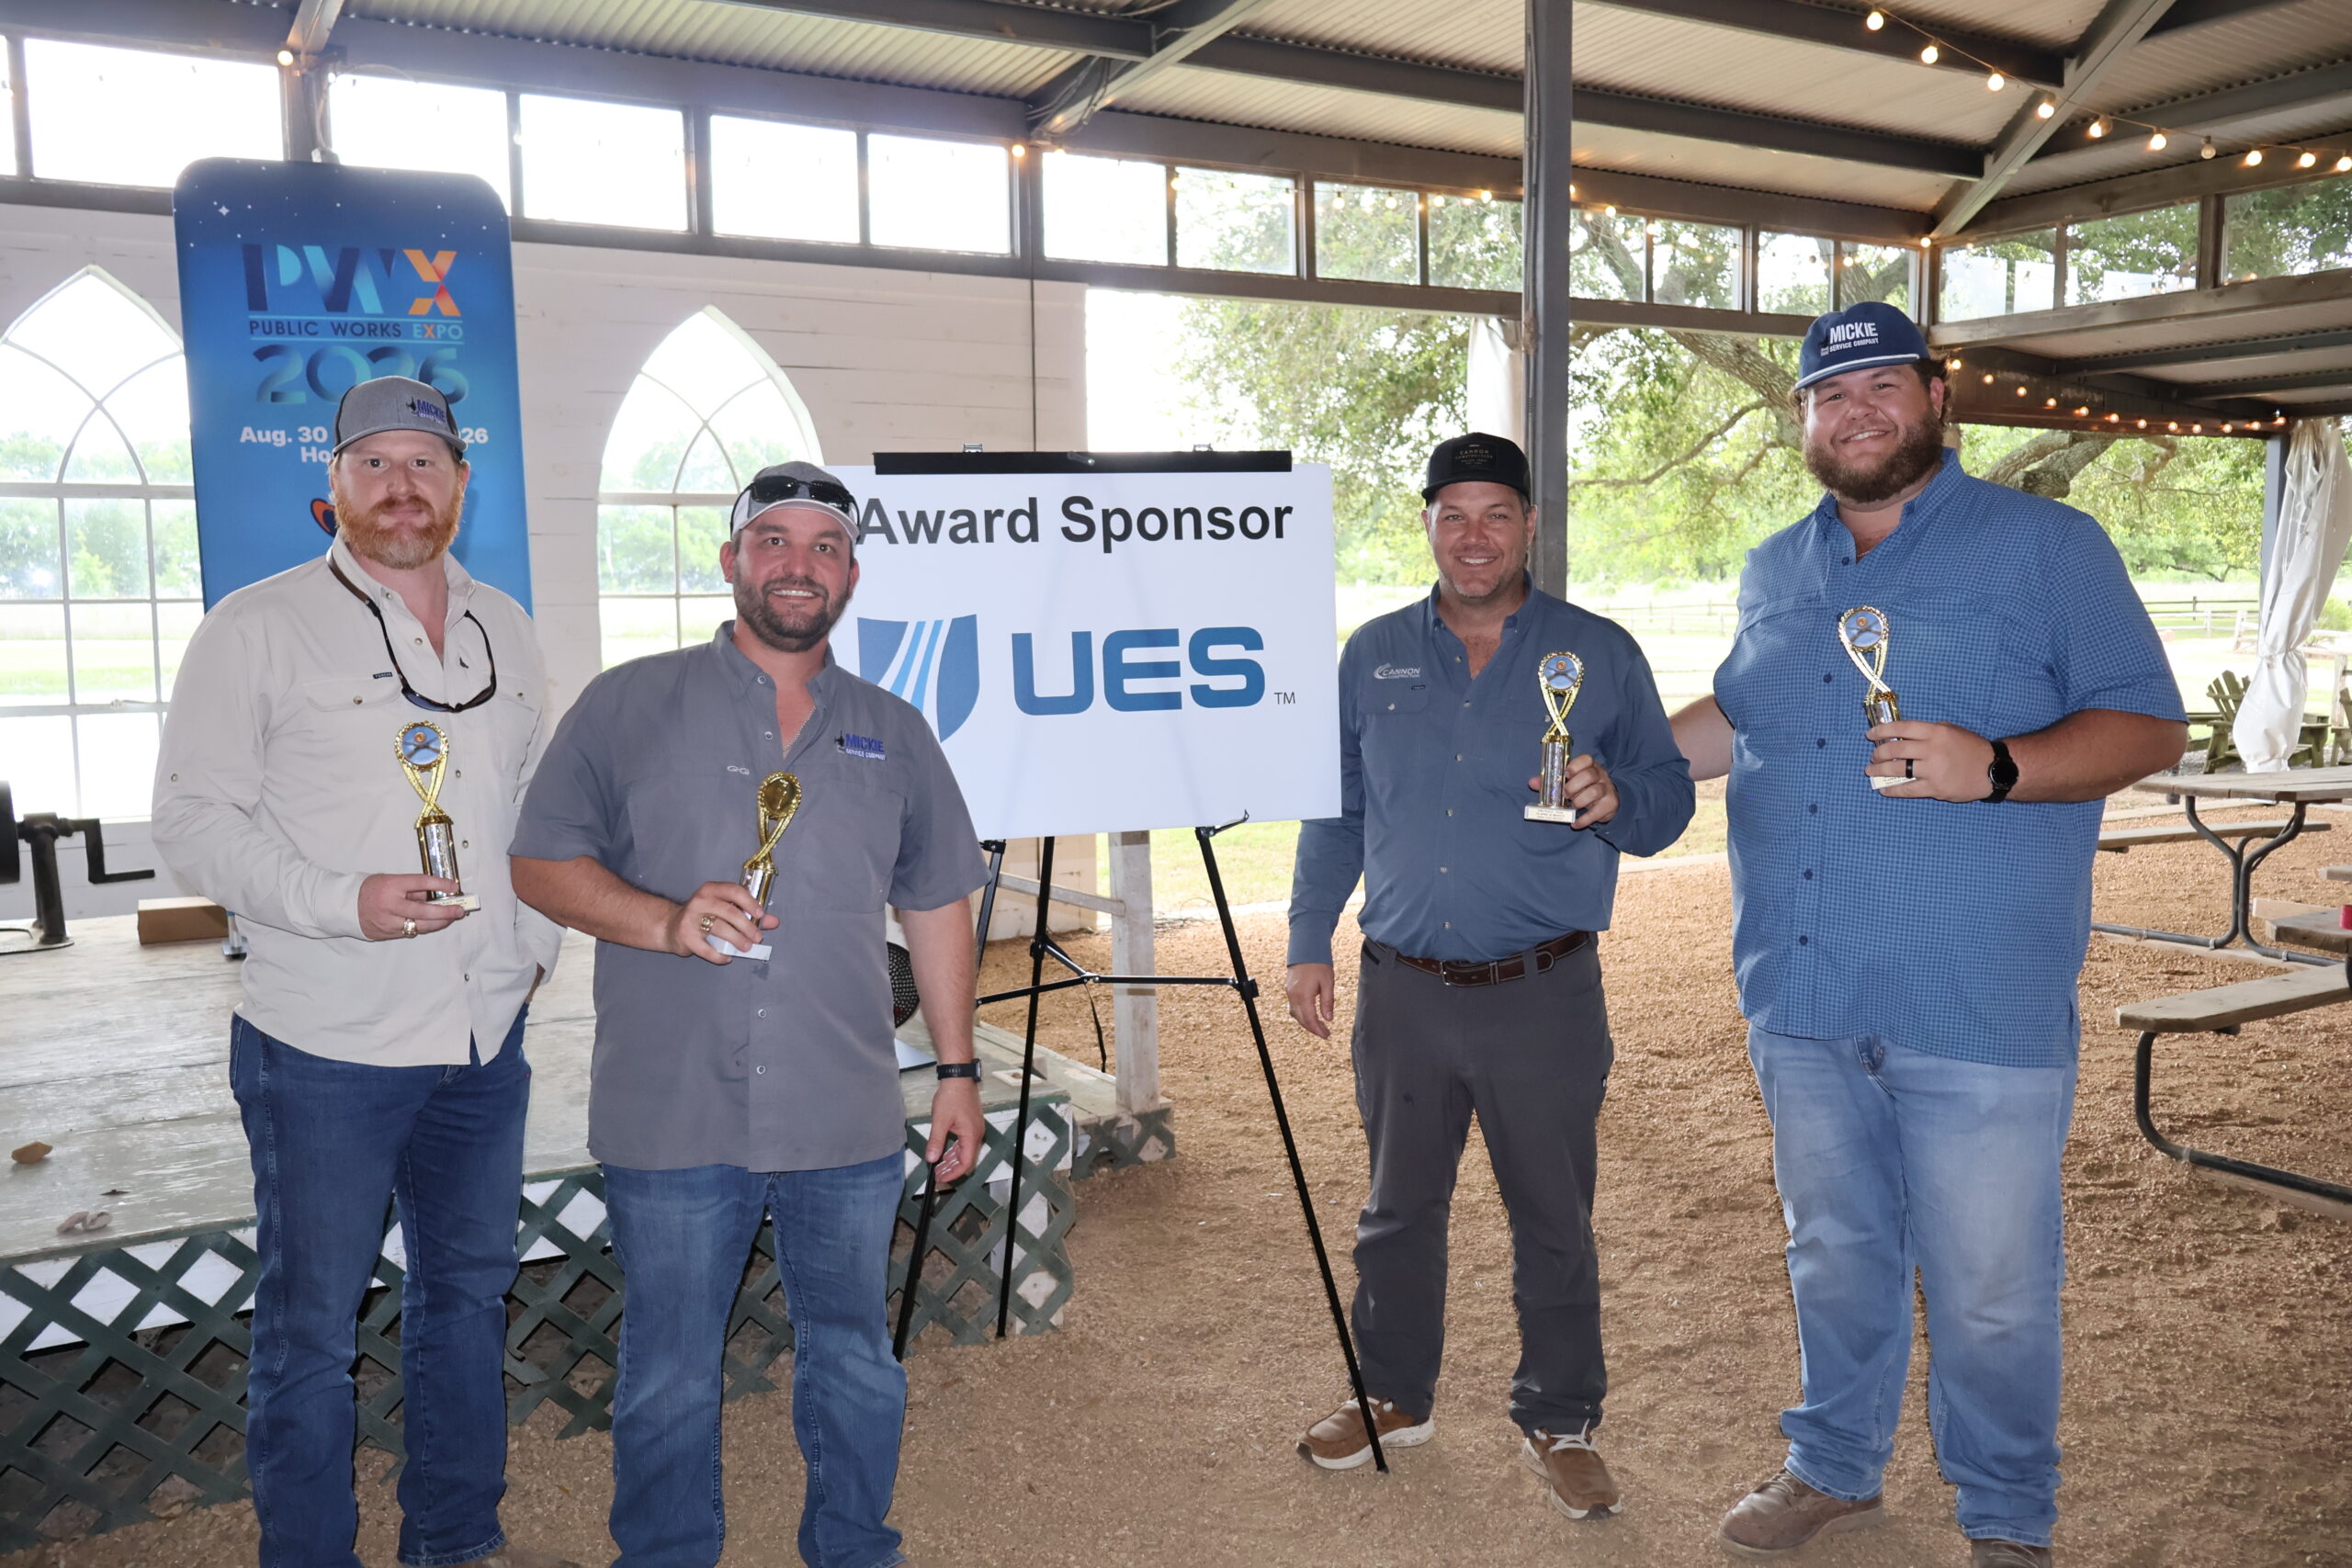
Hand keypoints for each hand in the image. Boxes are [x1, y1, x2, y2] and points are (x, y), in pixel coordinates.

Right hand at [358, 873, 469, 940]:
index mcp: (391, 886)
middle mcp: (390, 905)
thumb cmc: (370, 890)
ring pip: (420, 925)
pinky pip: (410, 931)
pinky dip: (424, 927)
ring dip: (439, 922)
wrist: (345, 906)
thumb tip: (436, 892)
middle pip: (424, 910)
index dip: (441, 884)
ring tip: (452, 918)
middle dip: (446, 911)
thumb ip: (412, 888)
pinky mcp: (387, 934)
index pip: (421, 883)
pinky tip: (435, 923)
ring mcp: (388, 922)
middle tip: (460, 910)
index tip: (454, 886)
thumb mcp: (390, 880)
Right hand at [668, 881, 775, 963]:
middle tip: (757, 937)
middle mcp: (700, 901)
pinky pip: (707, 949)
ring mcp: (691, 919)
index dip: (750, 902)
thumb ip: (749, 914)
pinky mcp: (686, 936)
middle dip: (747, 926)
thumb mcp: (725, 909)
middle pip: (729, 912)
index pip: (734, 891)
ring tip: (746, 947)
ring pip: (720, 929)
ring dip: (737, 940)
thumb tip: (773, 921)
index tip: (760, 914)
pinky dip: (720, 955)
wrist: (671, 926)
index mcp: (711, 890)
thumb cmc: (703, 916)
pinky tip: (727, 957)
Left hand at [927, 1077, 983, 1184]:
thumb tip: (931, 1158)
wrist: (958, 1077)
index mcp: (971, 1135)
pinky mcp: (970, 1124)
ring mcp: (974, 1128)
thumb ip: (936, 1141)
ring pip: (964, 1151)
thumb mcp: (940, 1120)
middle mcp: (976, 1134)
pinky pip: (964, 1143)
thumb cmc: (952, 1095)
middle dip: (952, 1169)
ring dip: (952, 1160)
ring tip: (938, 1166)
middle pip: (966, 1159)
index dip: (954, 1174)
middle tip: (937, 1175)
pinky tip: (944, 1153)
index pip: (966, 1163)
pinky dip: (954, 1151)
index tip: (941, 1178)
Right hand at [1285, 962, 1335, 1038]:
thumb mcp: (1328, 983)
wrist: (1306, 949)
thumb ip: (1327, 1002)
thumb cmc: (1318, 964)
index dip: (1318, 1030)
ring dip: (1306, 1022)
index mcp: (1303, 995)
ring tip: (1319, 1025)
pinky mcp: (1289, 989)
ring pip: (1296, 1014)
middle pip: (1301, 1019)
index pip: (1309, 1019)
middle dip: (1313, 1028)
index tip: (1326, 1035)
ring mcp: (1289, 993)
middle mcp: (1293, 996)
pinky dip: (1301, 1014)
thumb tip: (1328, 1018)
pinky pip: (1293, 1007)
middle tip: (1325, 1033)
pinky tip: (1310, 1014)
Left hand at [1523, 754, 1619, 826]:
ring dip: (1579, 801)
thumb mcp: (1571, 783)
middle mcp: (1601, 776)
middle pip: (1589, 775)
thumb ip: (1552, 782)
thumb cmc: (1585, 789)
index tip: (1566, 774)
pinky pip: (1597, 812)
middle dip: (1573, 786)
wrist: (1608, 802)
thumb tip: (1532, 782)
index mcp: (1590, 767)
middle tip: (1565, 794)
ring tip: (1572, 806)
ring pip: (1595, 791)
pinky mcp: (1610, 804)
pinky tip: (1575, 823)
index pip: (1587, 759)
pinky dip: (1584, 819)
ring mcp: (1607, 789)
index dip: (1575, 766)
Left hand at [1867, 721, 1996, 801]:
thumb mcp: (1952, 730)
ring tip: (1871, 771)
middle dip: (1878, 753)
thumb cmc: (1971, 748)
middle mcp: (1932, 749)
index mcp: (1935, 732)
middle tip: (1873, 756)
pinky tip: (1884, 789)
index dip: (1881, 731)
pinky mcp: (1935, 788)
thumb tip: (1901, 736)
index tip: (1870, 735)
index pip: (1901, 728)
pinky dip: (1893, 789)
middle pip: (1895, 750)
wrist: (1993, 769)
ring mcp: (1933, 770)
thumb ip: (1928, 732)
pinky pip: (1908, 789)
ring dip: (1879, 770)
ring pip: (1897, 769)